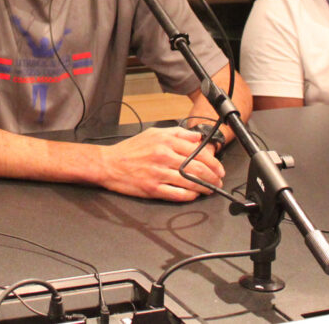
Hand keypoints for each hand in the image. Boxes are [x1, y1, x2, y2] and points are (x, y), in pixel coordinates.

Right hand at [98, 127, 224, 201]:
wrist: (109, 163)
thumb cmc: (130, 149)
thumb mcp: (153, 133)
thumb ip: (177, 133)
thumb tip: (197, 137)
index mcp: (165, 141)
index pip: (198, 152)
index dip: (213, 162)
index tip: (219, 168)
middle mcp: (163, 156)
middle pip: (198, 168)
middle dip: (213, 177)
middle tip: (219, 181)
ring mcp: (158, 174)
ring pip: (190, 182)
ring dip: (205, 187)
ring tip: (210, 189)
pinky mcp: (153, 189)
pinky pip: (177, 194)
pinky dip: (190, 196)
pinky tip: (194, 195)